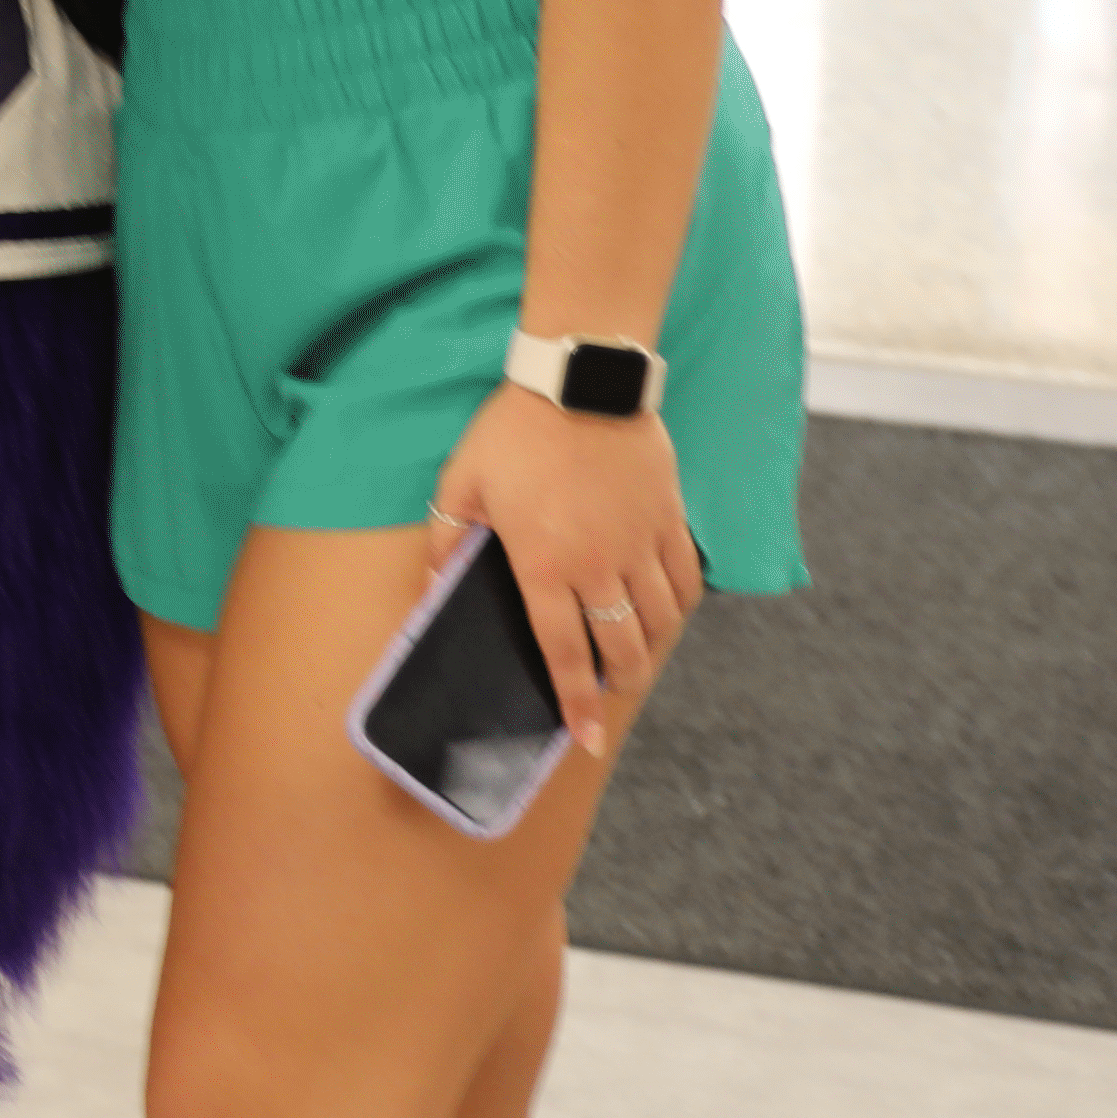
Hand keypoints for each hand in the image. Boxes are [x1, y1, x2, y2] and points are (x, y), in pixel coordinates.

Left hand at [427, 384, 702, 751]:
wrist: (580, 380)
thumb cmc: (513, 432)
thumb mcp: (460, 482)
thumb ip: (445, 539)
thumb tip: (430, 587)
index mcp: (544, 566)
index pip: (564, 652)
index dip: (576, 702)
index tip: (586, 738)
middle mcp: (598, 566)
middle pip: (622, 648)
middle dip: (618, 685)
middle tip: (609, 702)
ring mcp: (640, 544)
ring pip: (660, 621)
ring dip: (650, 650)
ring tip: (636, 661)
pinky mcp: (669, 519)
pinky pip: (686, 579)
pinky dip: (680, 605)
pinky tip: (666, 613)